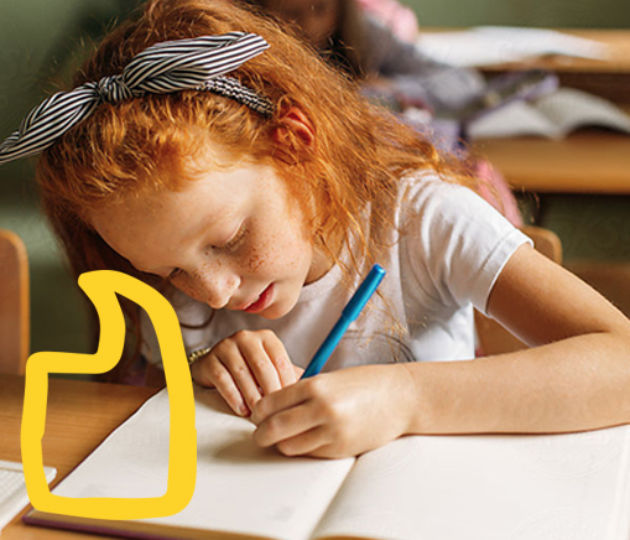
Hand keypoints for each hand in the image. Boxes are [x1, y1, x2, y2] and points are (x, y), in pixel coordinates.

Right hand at [190, 330, 302, 416]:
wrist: (215, 366)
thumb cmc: (250, 370)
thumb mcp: (270, 369)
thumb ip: (288, 377)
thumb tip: (310, 391)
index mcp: (266, 338)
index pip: (280, 360)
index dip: (287, 383)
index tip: (292, 403)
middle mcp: (246, 338)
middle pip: (262, 367)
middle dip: (271, 392)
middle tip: (276, 413)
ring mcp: (226, 346)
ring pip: (242, 374)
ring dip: (253, 397)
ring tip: (260, 415)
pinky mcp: (210, 360)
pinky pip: (223, 380)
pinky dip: (234, 397)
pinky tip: (242, 410)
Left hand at [251, 364, 413, 458]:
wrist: (401, 397)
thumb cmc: (365, 384)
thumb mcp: (330, 379)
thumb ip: (302, 392)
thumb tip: (271, 407)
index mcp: (316, 385)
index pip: (270, 403)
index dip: (258, 412)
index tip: (257, 415)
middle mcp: (322, 408)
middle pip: (274, 428)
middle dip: (261, 433)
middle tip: (259, 433)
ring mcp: (332, 431)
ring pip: (289, 446)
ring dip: (281, 444)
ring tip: (283, 437)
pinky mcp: (341, 449)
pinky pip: (310, 453)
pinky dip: (303, 448)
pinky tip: (307, 439)